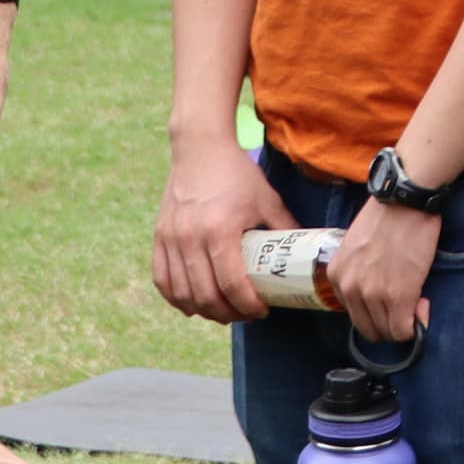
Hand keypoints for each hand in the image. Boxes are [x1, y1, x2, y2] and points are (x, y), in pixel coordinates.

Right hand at [152, 135, 289, 324]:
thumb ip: (285, 230)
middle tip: (245, 314)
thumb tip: (304, 257)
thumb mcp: (267, 200)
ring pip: (183, 294)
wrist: (199, 148)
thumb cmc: (237, 174)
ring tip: (223, 311)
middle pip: (206, 296)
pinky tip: (193, 303)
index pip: (232, 285)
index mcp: (220, 229)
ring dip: (204, 311)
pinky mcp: (159, 237)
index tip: (262, 310)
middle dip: (229, 314)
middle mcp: (190, 237)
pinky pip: (162, 281)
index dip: (248, 306)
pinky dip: (176, 299)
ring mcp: (171, 238)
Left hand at [319, 196, 438, 345]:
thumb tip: (374, 286)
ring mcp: (372, 295)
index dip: (376, 310)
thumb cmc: (385, 215)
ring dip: (405, 322)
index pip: (354, 314)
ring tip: (417, 299)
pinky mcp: (398, 297)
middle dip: (389, 323)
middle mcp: (350, 288)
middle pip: (369, 329)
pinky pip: (404, 331)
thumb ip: (357, 269)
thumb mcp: (356, 243)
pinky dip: (417, 324)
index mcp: (337, 275)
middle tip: (406, 304)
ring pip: (388, 332)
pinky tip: (423, 304)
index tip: (391, 297)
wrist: (404, 199)